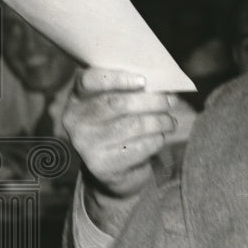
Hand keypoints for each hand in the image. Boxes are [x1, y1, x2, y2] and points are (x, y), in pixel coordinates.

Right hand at [63, 68, 177, 215]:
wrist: (114, 168)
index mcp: (78, 97)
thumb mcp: (116, 102)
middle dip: (151, 101)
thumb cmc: (119, 125)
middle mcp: (75, 120)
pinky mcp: (101, 165)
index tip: (143, 81)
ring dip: (159, 121)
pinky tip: (161, 137)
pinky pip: (138, 147)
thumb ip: (129, 88)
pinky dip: (156, 139)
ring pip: (133, 125)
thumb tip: (160, 81)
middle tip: (171, 101)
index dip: (117, 79)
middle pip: (118, 103)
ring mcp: (85, 144)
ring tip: (170, 121)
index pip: (90, 80)